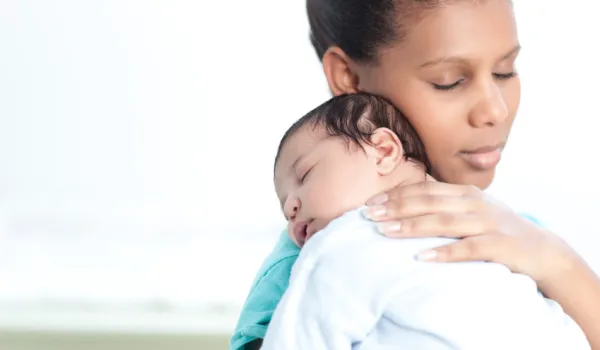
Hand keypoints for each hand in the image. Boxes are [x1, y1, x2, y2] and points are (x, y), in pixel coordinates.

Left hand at [362, 181, 578, 285]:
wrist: (542, 250)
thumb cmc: (497, 230)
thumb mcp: (471, 211)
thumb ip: (444, 205)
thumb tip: (404, 204)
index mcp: (465, 193)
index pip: (425, 189)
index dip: (396, 194)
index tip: (370, 202)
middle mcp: (475, 204)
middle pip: (429, 202)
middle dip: (395, 207)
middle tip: (368, 214)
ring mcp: (488, 223)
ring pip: (443, 222)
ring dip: (411, 226)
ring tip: (385, 231)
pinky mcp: (499, 245)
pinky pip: (468, 249)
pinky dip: (444, 252)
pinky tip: (421, 257)